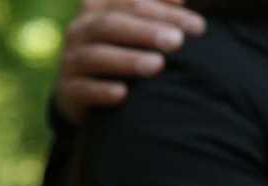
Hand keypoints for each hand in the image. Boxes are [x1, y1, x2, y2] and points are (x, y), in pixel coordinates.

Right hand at [56, 0, 205, 124]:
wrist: (82, 91)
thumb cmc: (120, 51)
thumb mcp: (134, 27)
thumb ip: (155, 11)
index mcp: (99, 8)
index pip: (131, 3)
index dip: (164, 11)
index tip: (198, 26)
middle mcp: (81, 30)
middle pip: (111, 25)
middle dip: (146, 31)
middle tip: (177, 41)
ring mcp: (72, 60)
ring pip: (96, 56)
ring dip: (127, 60)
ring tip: (157, 65)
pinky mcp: (69, 91)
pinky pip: (82, 89)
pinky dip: (101, 91)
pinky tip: (123, 94)